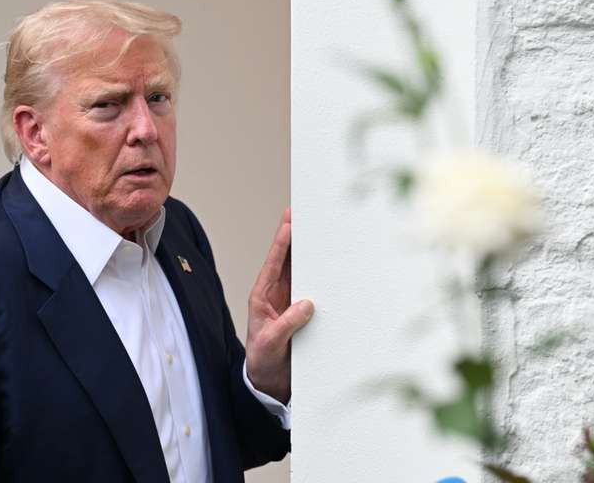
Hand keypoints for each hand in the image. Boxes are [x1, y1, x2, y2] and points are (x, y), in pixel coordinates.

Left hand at [245, 207, 314, 403]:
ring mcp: (291, 300)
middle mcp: (277, 294)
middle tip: (305, 211)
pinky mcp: (303, 311)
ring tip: (320, 228)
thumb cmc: (263, 362)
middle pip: (288, 259)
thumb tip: (307, 304)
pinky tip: (331, 261)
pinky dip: (321, 273)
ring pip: (301, 269)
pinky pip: (313, 287)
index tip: (289, 221)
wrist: (269, 382)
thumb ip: (287, 324)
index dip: (281, 241)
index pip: (273, 263)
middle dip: (296, 235)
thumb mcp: (271, 343)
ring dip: (310, 251)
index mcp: (262, 296)